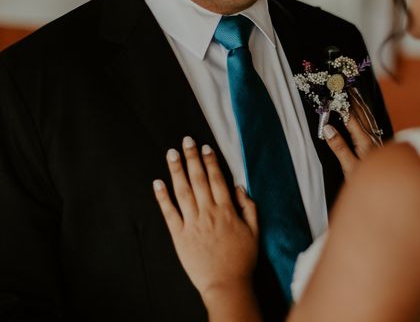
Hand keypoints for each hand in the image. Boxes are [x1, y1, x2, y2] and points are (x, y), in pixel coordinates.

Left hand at [153, 137, 258, 301]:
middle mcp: (208, 213)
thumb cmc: (242, 259)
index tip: (205, 147)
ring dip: (176, 171)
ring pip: (183, 191)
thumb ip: (248, 207)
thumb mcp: (254, 231)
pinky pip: (169, 213)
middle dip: (192, 158)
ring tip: (171, 154)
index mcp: (227, 210)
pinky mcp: (180, 236)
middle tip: (186, 141)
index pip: (217, 179)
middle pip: (198, 180)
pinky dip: (162, 198)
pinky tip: (157, 183)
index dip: (210, 162)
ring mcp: (192, 224)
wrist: (226, 284)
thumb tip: (240, 187)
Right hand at [323, 88, 383, 180]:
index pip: (352, 118)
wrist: (389, 195)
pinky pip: (370, 127)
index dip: (344, 105)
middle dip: (354, 101)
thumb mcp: (349, 168)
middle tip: (347, 86)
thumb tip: (328, 129)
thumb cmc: (369, 184)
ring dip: (360, 108)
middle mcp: (372, 140)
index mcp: (365, 142)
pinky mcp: (377, 148)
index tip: (338, 92)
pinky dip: (364, 118)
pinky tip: (363, 117)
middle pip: (362, 116)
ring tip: (354, 96)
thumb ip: (339, 148)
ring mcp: (376, 143)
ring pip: (368, 120)